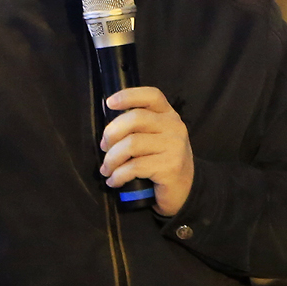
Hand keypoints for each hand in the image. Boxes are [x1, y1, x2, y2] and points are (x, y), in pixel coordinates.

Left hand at [100, 87, 194, 216]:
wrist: (183, 189)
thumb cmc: (161, 162)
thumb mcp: (154, 139)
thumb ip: (138, 128)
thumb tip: (107, 130)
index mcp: (169, 116)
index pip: (152, 96)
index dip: (129, 96)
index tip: (109, 103)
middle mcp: (174, 127)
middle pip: (135, 118)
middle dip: (111, 134)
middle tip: (104, 148)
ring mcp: (175, 146)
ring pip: (131, 144)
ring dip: (111, 159)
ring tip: (107, 170)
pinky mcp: (171, 166)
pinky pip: (134, 167)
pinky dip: (118, 176)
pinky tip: (114, 181)